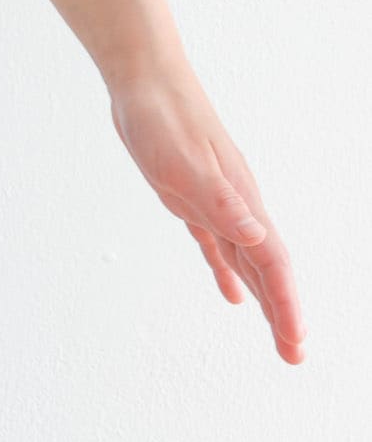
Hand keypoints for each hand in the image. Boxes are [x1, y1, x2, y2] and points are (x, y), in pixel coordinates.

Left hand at [108, 71, 305, 364]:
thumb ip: (224, 204)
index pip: (274, 265)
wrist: (146, 83)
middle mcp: (239, 208)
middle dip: (284, 315)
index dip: (288, 306)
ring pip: (250, 264)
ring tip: (279, 336)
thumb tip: (259, 236)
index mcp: (243, 204)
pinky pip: (219, 250)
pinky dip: (229, 276)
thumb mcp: (187, 168)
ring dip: (266, 301)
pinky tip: (233, 298)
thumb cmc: (164, 122)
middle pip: (270, 272)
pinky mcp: (194, 202)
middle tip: (294, 358)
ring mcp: (218, 205)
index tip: (295, 344)